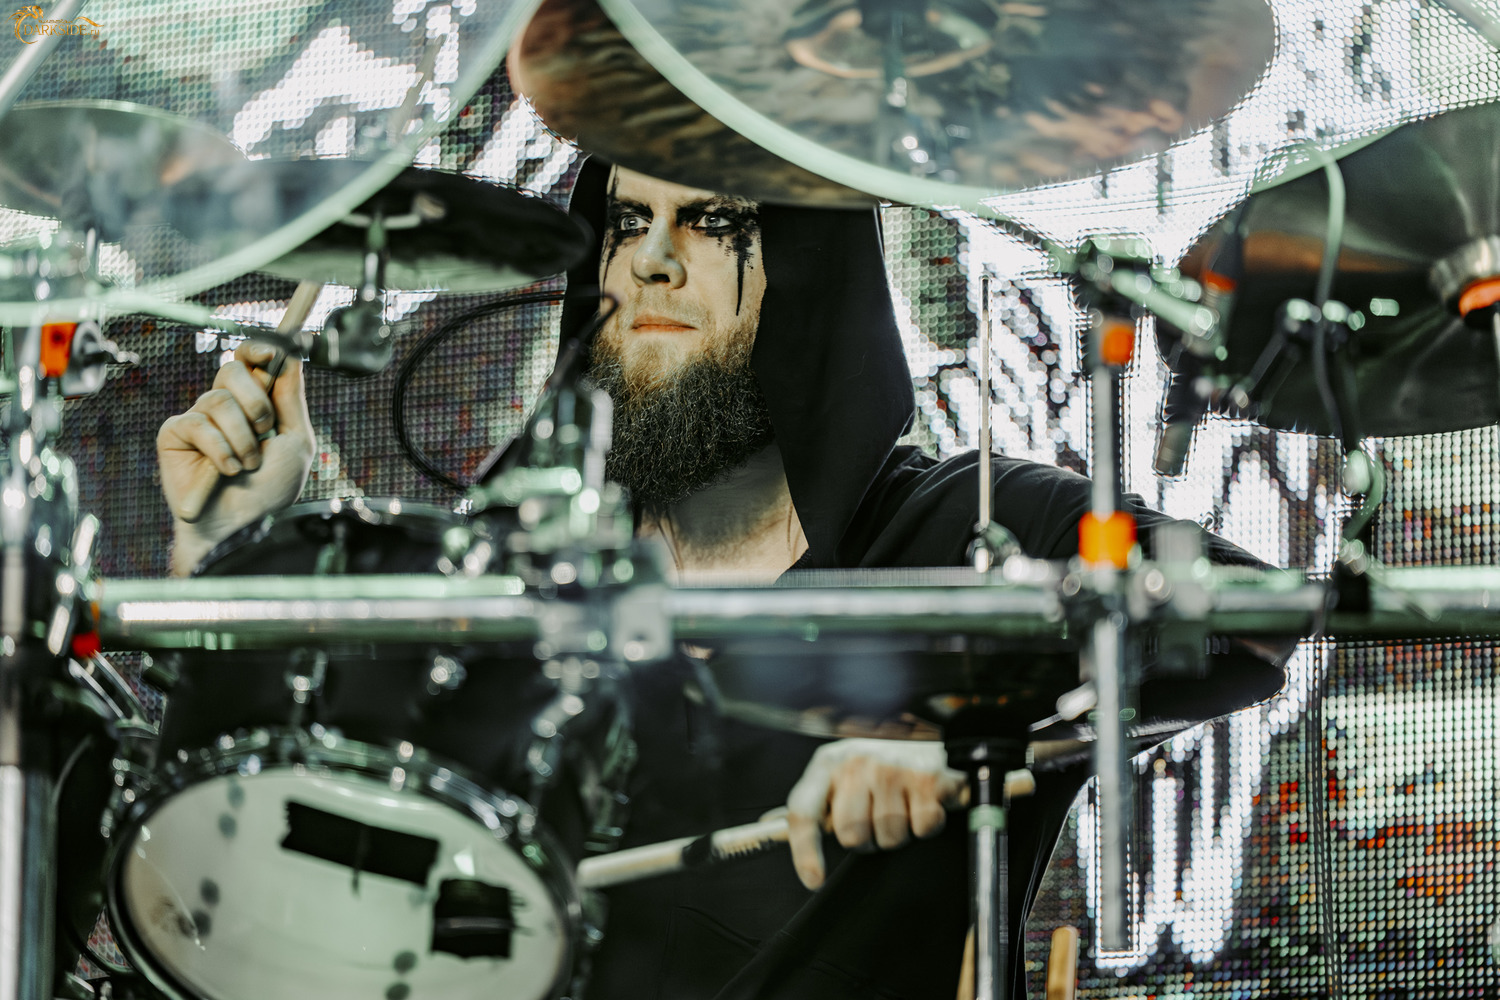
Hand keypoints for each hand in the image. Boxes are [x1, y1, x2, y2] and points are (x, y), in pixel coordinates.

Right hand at [157, 342, 314, 574]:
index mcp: (254, 404)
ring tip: (246, 465)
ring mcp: (198, 418)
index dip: (257, 349)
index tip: (269, 352)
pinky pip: (199, 424)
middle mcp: (225, 406)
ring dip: (243, 439)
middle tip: (264, 433)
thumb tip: (292, 355)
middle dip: (256, 402)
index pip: (249, 360)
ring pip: (219, 399)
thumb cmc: (269, 489)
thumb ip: (291, 399)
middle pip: (232, 369)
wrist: (240, 524)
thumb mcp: (295, 442)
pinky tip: (225, 471)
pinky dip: (220, 450)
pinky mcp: (175, 433)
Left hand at [785, 739, 966, 889]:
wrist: (926, 742)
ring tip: (902, 808)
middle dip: (866, 840)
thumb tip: (769, 825)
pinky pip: (924, 827)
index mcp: (827, 764)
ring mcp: (892, 768)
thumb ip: (810, 804)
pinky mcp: (928, 777)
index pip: (803, 812)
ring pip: (890, 837)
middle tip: (876, 820)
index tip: (813, 881)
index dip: (804, 852)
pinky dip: (927, 825)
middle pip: (852, 836)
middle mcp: (856, 763)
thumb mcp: (836, 776)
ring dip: (899, 834)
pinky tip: (924, 804)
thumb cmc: (873, 768)